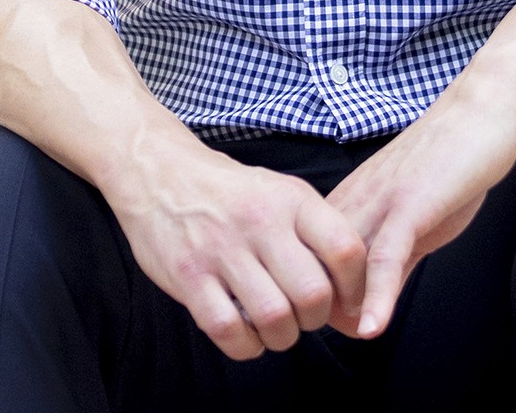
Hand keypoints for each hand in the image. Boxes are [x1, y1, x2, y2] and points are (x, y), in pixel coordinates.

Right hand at [105, 138, 368, 360]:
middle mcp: (260, 220)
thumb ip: (316, 235)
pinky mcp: (188, 275)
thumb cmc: (231, 192)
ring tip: (276, 326)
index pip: (346, 249)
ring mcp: (221, 248)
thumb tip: (355, 297)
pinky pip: (229, 330)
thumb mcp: (280, 192)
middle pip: (313, 294)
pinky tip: (246, 334)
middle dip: (315, 320)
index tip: (344, 300)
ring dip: (282, 336)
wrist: (160, 170)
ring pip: (274, 318)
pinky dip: (245, 346)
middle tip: (304, 316)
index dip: (354, 287)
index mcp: (290, 198)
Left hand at [325, 87, 515, 337]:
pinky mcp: (410, 205)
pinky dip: (378, 296)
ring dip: (341, 308)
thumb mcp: (415, 221)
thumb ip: (392, 263)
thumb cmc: (450, 165)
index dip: (314, 296)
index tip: (320, 324)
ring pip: (343, 265)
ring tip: (346, 338)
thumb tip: (370, 309)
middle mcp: (354, 200)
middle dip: (320, 306)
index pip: (312, 260)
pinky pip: (385, 257)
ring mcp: (380, 202)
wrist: (478, 113)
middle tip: (330, 335)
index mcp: (349, 201)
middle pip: (318, 266)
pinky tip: (373, 328)